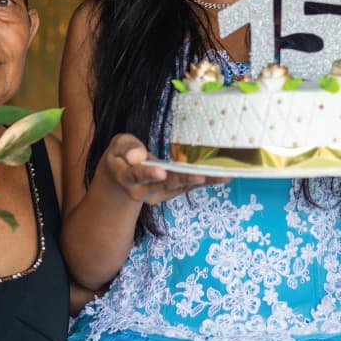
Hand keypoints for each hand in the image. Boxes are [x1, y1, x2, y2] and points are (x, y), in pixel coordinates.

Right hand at [105, 133, 228, 204]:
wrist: (121, 179)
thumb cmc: (120, 156)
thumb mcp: (117, 146)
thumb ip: (126, 148)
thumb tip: (137, 155)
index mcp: (126, 178)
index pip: (136, 176)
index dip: (148, 174)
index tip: (161, 172)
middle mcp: (142, 191)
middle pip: (164, 185)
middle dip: (184, 179)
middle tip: (201, 175)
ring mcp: (158, 194)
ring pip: (180, 187)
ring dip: (202, 182)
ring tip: (222, 176)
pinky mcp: (170, 192)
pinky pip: (188, 186)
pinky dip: (205, 181)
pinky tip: (221, 177)